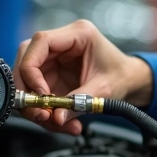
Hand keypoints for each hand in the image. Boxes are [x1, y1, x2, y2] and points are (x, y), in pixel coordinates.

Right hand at [14, 20, 153, 134]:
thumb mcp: (104, 90)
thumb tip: (56, 117)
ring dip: (35, 104)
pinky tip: (59, 120)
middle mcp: (62, 42)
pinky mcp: (51, 73)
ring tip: (54, 122)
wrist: (130, 81)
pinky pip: (37, 91)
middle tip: (40, 114)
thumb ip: (79, 102)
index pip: (40, 41)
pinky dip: (44, 109)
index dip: (31, 68)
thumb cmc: (122, 77)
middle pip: (27, 59)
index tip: (40, 94)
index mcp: (78, 34)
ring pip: (28, 78)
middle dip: (28, 90)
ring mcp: (54, 57)